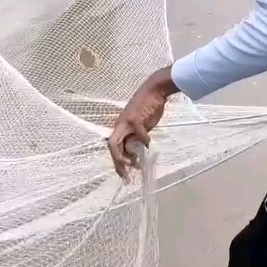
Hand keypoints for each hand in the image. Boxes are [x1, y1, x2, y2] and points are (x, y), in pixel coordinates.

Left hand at [107, 66, 177, 181]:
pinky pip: (138, 134)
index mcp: (121, 127)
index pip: (114, 147)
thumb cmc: (149, 106)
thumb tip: (136, 152)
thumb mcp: (142, 126)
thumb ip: (137, 137)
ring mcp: (125, 122)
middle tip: (125, 176)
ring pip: (116, 142)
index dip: (117, 161)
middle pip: (111, 147)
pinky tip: (148, 143)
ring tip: (134, 165)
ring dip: (125, 156)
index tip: (124, 173)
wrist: (154, 90)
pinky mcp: (134, 118)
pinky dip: (143, 140)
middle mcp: (120, 125)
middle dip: (117, 163)